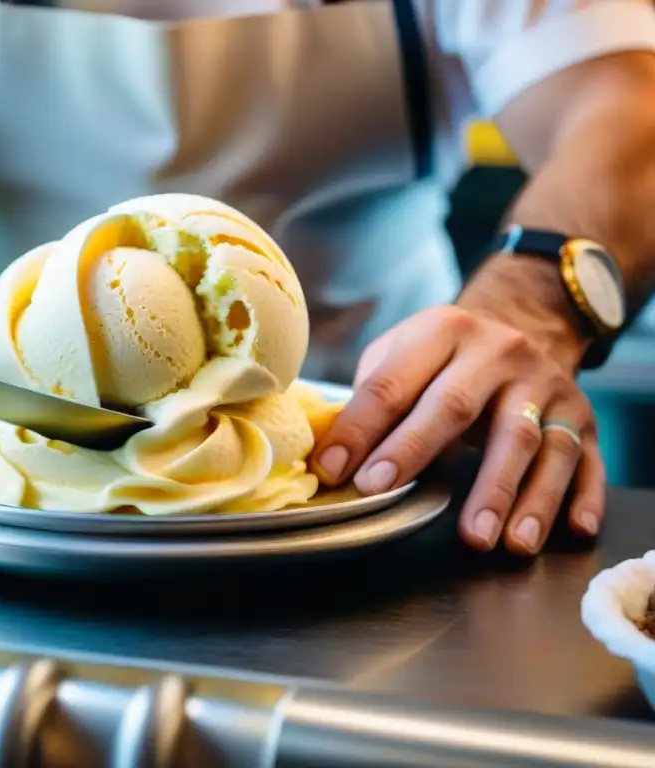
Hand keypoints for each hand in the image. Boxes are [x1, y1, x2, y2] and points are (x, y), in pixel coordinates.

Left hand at [310, 304, 604, 554]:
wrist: (526, 325)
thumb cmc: (444, 358)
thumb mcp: (400, 356)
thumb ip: (370, 400)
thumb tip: (330, 460)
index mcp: (443, 331)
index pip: (393, 384)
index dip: (361, 429)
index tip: (337, 472)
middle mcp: (499, 352)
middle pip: (455, 405)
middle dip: (416, 451)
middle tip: (387, 495)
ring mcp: (547, 386)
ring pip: (531, 441)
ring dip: (508, 493)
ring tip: (484, 539)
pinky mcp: (583, 419)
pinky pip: (587, 461)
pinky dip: (582, 497)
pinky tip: (572, 529)